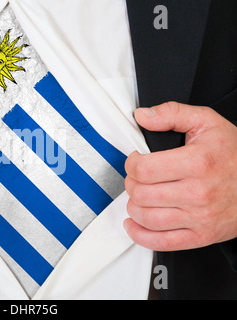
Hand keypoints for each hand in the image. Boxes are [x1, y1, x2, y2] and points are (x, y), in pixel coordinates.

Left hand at [124, 102, 236, 250]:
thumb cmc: (235, 154)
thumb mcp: (207, 123)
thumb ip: (172, 114)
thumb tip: (142, 116)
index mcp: (197, 163)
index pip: (144, 169)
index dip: (131, 164)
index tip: (134, 161)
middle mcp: (198, 193)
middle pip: (141, 194)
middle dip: (131, 184)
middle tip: (137, 178)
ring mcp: (200, 217)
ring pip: (147, 218)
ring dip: (133, 207)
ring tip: (138, 197)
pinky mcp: (202, 235)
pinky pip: (162, 242)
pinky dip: (140, 235)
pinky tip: (134, 223)